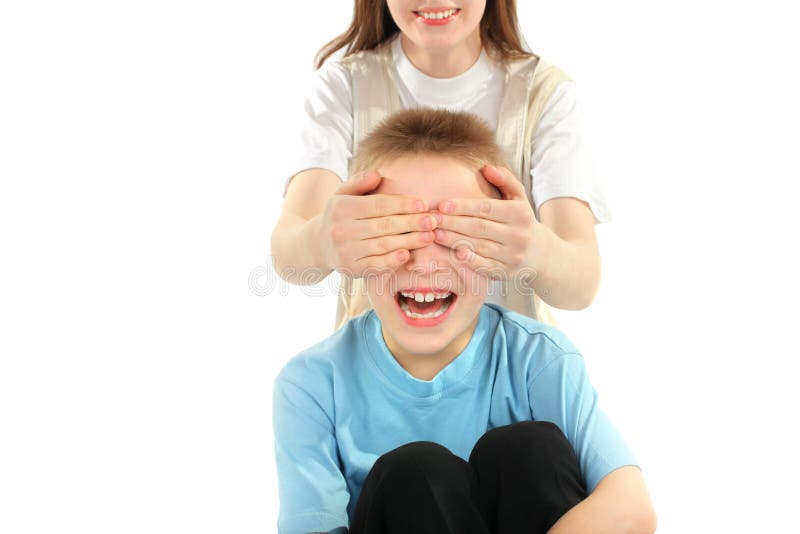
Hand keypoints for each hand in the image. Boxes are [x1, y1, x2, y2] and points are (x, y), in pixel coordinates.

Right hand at [318, 171, 438, 276]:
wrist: (318, 245)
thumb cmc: (340, 216)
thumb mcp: (343, 194)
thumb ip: (360, 182)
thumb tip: (378, 174)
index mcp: (341, 207)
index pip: (378, 204)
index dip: (403, 204)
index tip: (424, 204)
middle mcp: (341, 230)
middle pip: (384, 225)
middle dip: (412, 223)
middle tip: (433, 221)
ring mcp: (345, 251)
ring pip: (384, 245)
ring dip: (410, 241)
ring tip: (429, 236)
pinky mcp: (350, 269)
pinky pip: (376, 264)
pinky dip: (393, 260)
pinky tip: (408, 254)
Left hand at [432, 165, 546, 283]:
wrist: (540, 254)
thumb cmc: (521, 220)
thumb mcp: (519, 198)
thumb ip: (504, 180)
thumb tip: (487, 168)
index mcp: (519, 214)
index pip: (486, 208)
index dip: (463, 206)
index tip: (442, 204)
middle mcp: (517, 235)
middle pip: (479, 227)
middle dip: (453, 223)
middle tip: (431, 219)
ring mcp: (511, 255)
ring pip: (478, 246)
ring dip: (454, 240)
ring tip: (434, 234)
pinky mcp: (505, 272)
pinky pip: (484, 266)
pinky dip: (469, 260)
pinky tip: (454, 253)